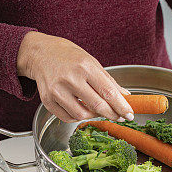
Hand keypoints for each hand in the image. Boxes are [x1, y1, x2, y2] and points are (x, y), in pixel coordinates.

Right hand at [16, 31, 133, 122]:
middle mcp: (70, 79)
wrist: (42, 53)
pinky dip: (78, 117)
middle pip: (97, 106)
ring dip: (95, 116)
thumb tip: (125, 97)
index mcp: (85, 67)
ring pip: (81, 115)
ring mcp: (57, 91)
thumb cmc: (70, 57)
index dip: (121, 106)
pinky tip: (83, 110)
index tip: (129, 114)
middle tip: (119, 117)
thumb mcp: (92, 63)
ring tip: (99, 111)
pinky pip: (67, 117)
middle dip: (112, 114)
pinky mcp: (47, 100)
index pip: (108, 92)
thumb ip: (109, 81)